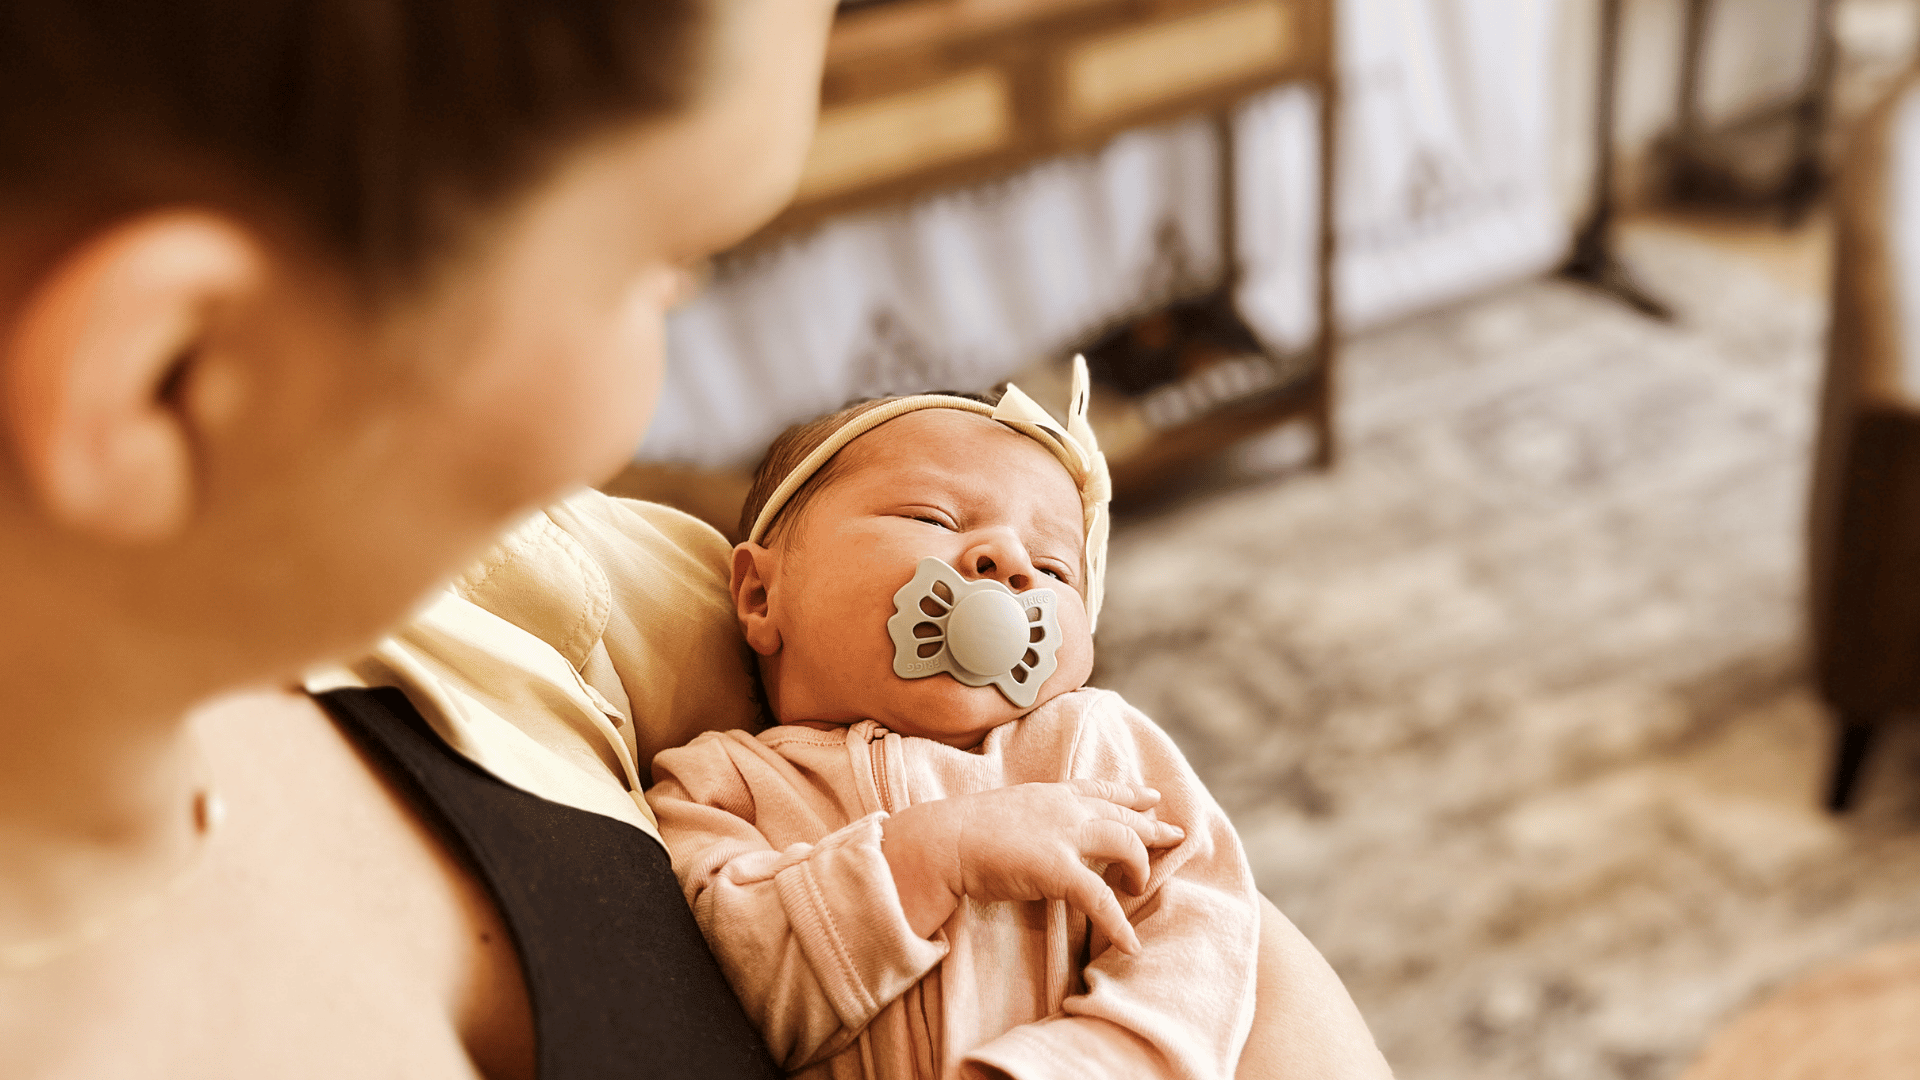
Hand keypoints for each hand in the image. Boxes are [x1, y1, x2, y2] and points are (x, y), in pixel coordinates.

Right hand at [881, 780, 1184, 952]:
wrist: (943, 841)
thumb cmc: (963, 830)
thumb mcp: (1007, 811)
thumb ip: (1032, 818)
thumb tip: (1040, 834)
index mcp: (1051, 794)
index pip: (1100, 789)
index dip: (1129, 793)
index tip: (1151, 797)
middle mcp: (1065, 809)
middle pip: (1123, 814)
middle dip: (1152, 826)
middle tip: (1175, 834)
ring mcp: (1065, 836)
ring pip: (1125, 844)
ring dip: (1139, 867)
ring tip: (1142, 887)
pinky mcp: (1058, 869)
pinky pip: (1100, 899)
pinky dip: (1118, 923)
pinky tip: (1130, 943)